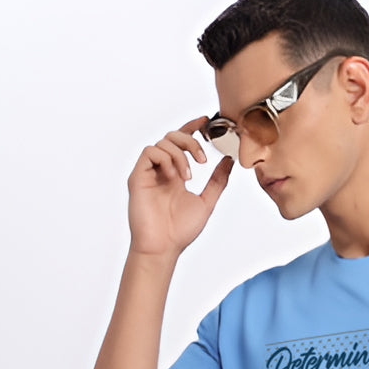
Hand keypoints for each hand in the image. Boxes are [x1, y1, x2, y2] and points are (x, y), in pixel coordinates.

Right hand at [127, 117, 232, 258]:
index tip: (206, 121)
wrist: (163, 248)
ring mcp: (149, 172)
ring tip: (188, 177)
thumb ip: (218, 180)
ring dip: (180, 155)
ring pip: (163, 142)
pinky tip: (173, 176)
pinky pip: (150, 152)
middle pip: (173, 136)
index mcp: (176, 174)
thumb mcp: (206, 202)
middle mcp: (161, 170)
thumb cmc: (181, 231)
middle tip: (202, 160)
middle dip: (190, 141)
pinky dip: (166, 158)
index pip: (182, 142)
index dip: (193, 127)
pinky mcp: (138, 176)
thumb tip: (230, 160)